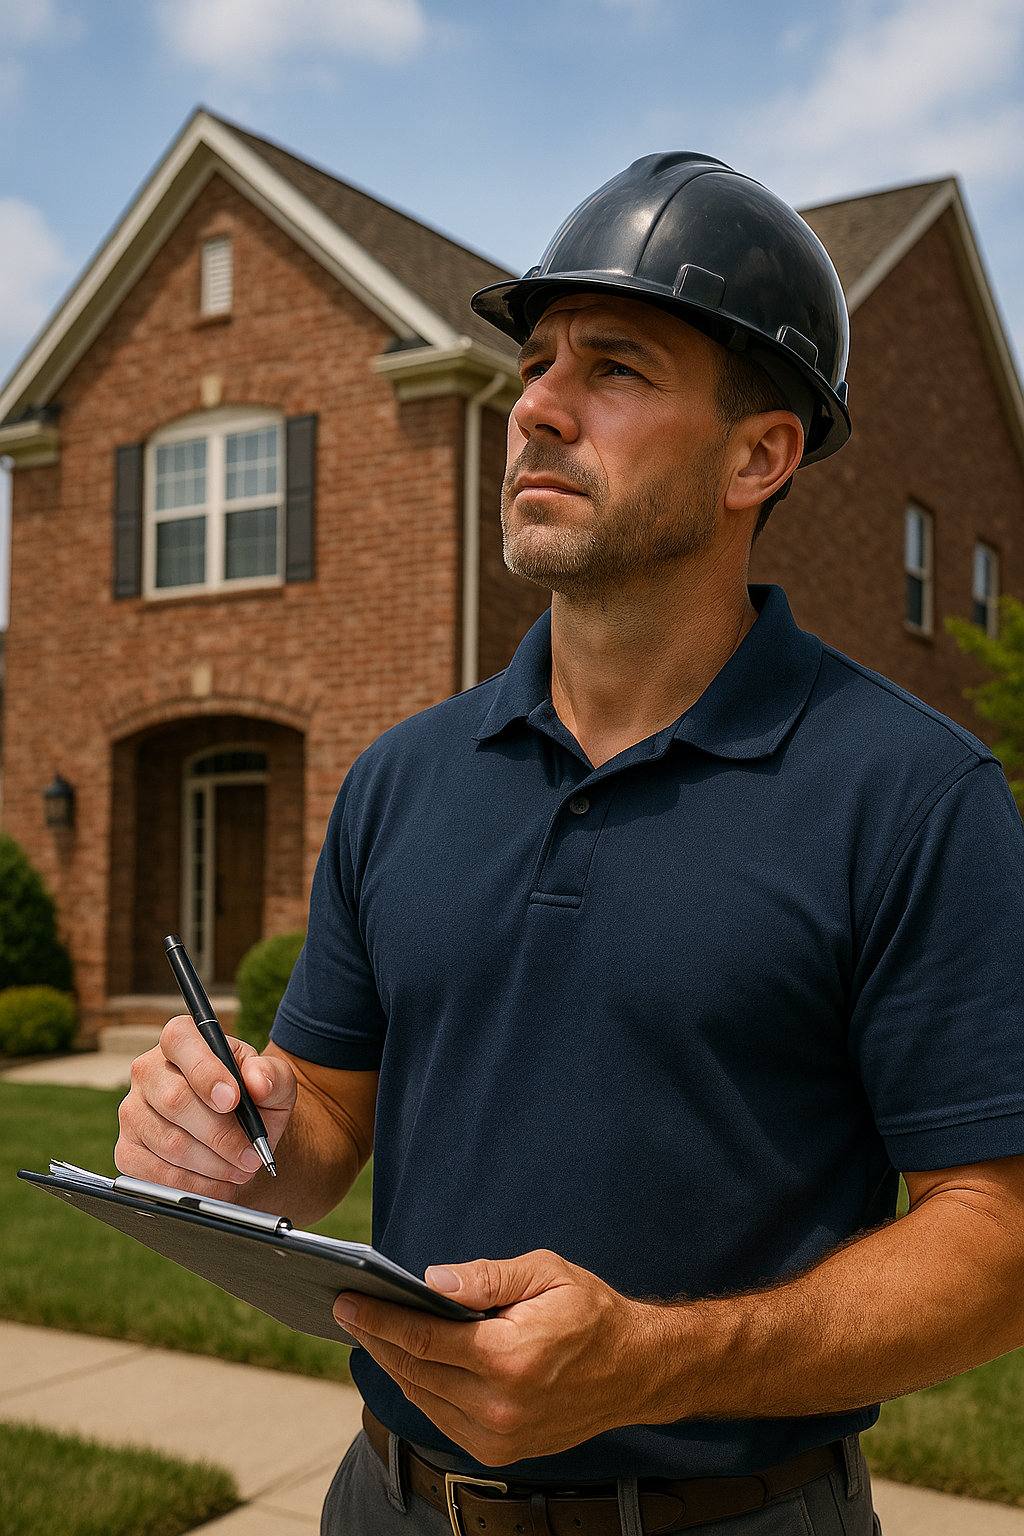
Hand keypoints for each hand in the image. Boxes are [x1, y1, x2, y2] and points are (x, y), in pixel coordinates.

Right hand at [115, 1016, 296, 1199]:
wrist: (240, 1134)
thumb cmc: (254, 1100)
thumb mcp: (274, 1081)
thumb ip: (272, 1075)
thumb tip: (258, 1082)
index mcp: (182, 1039)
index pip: (180, 1042)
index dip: (205, 1072)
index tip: (233, 1101)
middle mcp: (148, 1071)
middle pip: (176, 1101)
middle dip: (221, 1135)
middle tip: (251, 1155)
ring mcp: (132, 1111)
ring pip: (169, 1143)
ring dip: (212, 1165)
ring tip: (241, 1171)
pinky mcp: (127, 1150)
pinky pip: (156, 1174)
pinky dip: (194, 1186)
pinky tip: (218, 1186)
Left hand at [333, 1249, 672, 1464]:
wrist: (635, 1370)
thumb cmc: (590, 1312)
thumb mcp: (544, 1273)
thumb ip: (485, 1277)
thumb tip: (431, 1281)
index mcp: (510, 1358)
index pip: (423, 1340)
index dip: (379, 1319)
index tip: (347, 1300)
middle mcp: (500, 1406)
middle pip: (415, 1371)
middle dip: (376, 1338)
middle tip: (347, 1309)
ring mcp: (499, 1436)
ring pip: (423, 1398)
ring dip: (393, 1365)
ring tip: (370, 1331)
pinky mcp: (500, 1451)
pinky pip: (442, 1418)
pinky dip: (420, 1389)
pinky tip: (407, 1362)